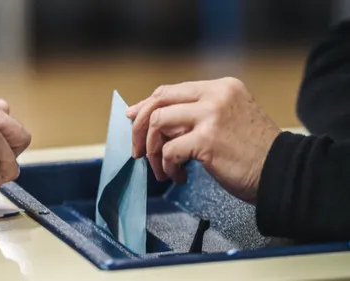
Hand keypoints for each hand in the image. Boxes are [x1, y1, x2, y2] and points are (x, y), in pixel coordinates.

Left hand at [127, 78, 279, 202]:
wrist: (283, 172)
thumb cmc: (253, 152)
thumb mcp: (227, 120)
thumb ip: (195, 115)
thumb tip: (155, 120)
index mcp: (220, 87)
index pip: (170, 90)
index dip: (146, 105)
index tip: (133, 119)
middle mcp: (215, 95)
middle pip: (158, 102)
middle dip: (140, 128)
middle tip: (138, 151)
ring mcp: (211, 115)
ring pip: (158, 124)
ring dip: (153, 151)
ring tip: (162, 169)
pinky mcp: (207, 140)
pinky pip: (170, 151)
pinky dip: (167, 167)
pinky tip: (178, 177)